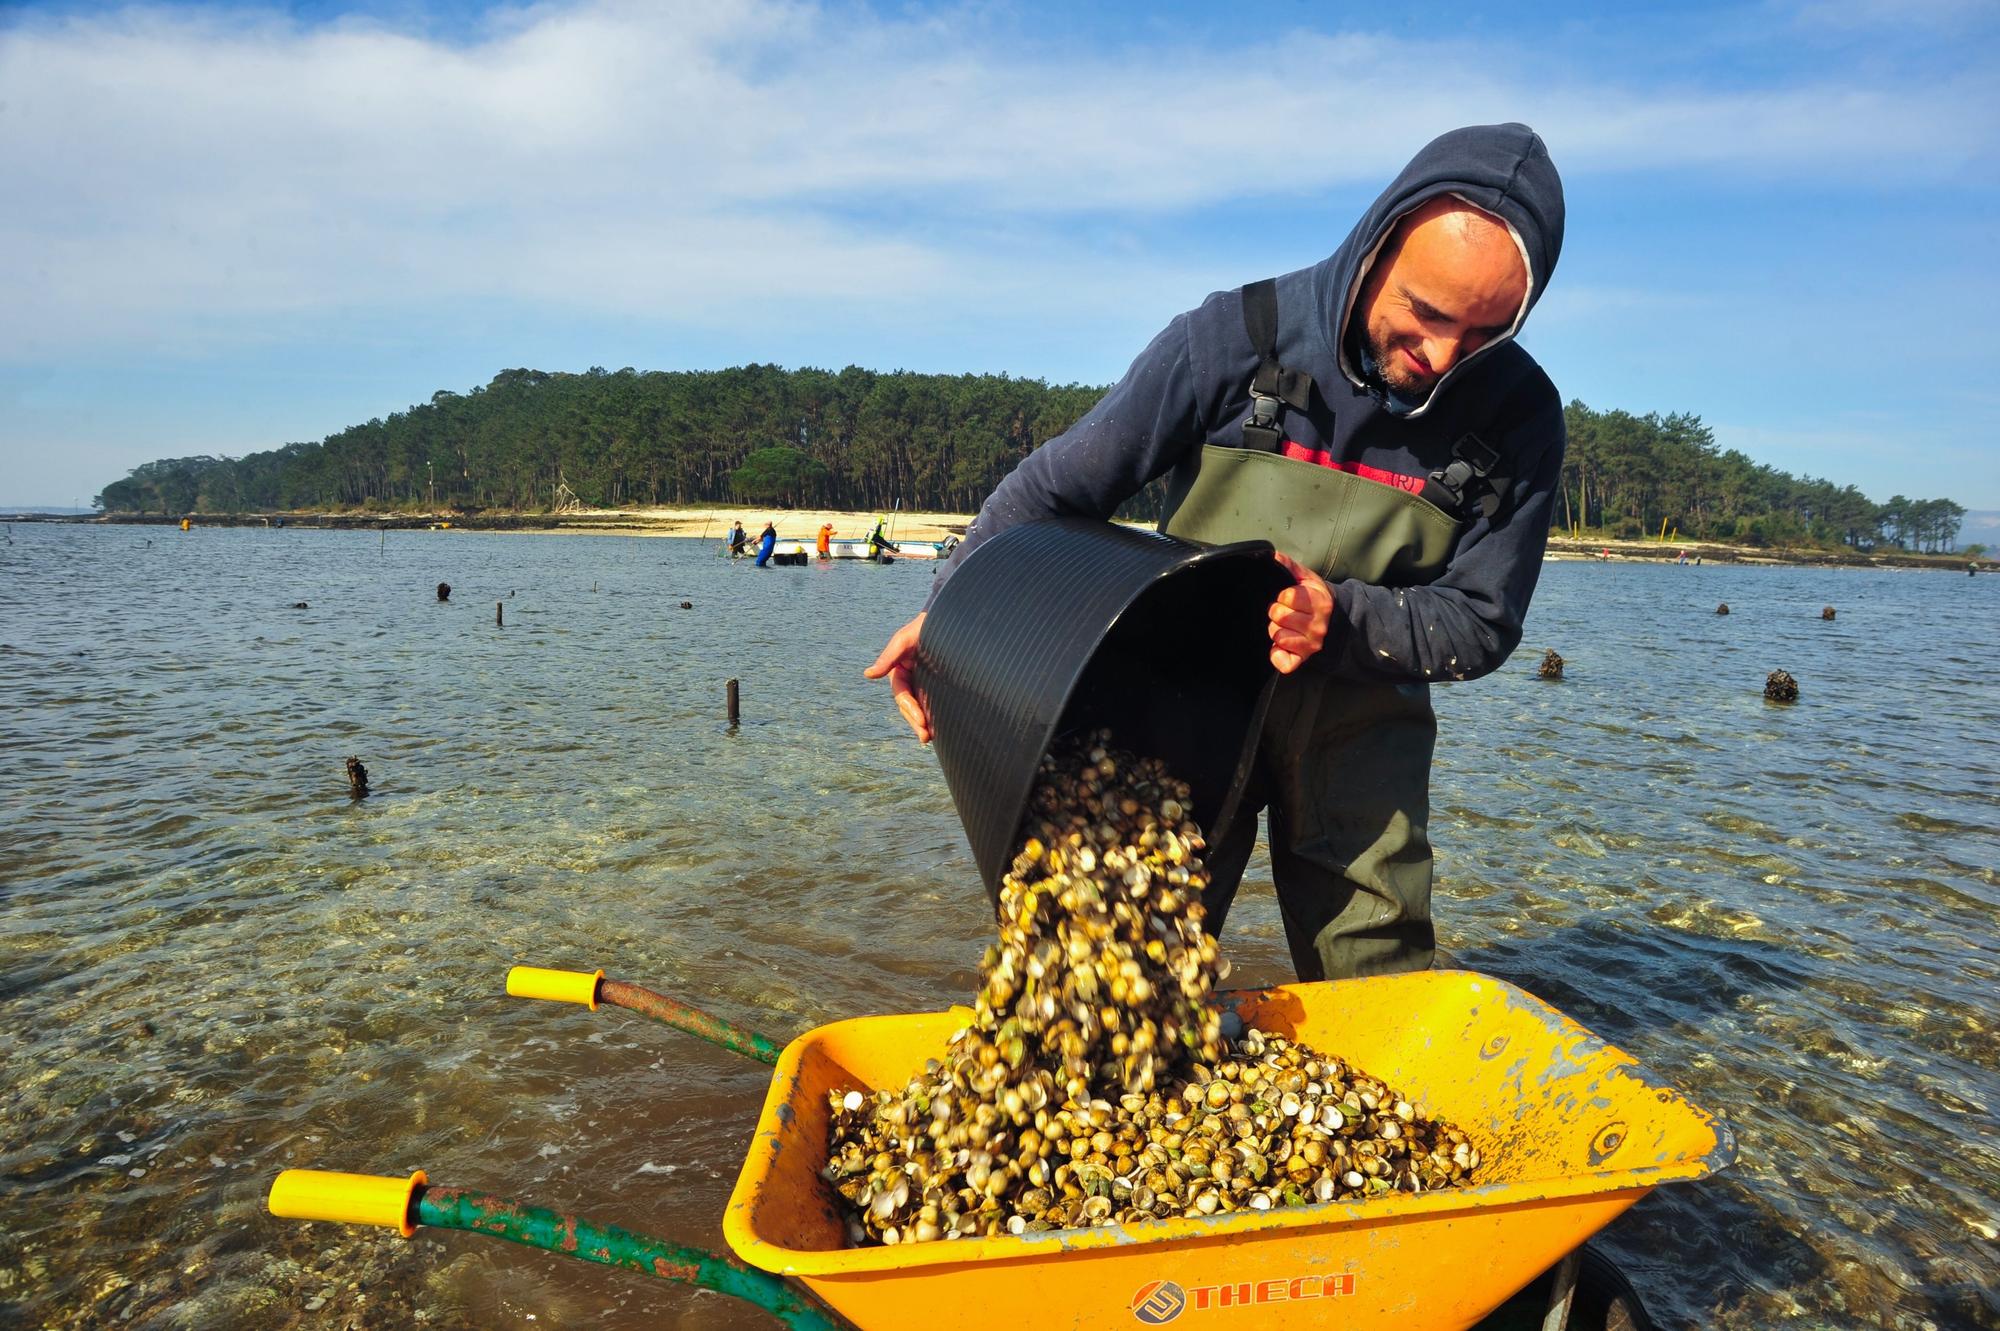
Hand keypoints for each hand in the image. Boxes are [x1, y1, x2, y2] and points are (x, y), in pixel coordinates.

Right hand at [864, 612, 932, 742]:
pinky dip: (937, 716)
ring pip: (922, 707)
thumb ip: (889, 656)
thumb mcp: (906, 639)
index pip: (902, 694)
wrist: (950, 616)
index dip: (910, 708)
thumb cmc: (926, 624)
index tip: (920, 721)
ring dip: (924, 723)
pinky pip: (936, 702)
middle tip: (925, 736)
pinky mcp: (940, 684)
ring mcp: (925, 682)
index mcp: (900, 670)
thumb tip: (868, 674)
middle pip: (910, 705)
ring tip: (930, 737)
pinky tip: (942, 729)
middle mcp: (912, 678)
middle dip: (916, 721)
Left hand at [1267, 551, 1332, 673]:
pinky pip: (1284, 662)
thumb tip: (1273, 556)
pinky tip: (1280, 646)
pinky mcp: (1303, 658)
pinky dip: (1277, 655)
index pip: (1287, 597)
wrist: (1336, 621)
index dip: (1283, 595)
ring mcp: (1311, 644)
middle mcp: (1317, 625)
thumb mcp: (1307, 579)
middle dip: (1277, 612)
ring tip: (1286, 625)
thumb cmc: (1316, 598)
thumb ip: (1290, 566)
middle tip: (1285, 611)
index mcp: (1320, 602)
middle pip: (1279, 617)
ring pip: (1278, 636)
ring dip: (1276, 630)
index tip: (1289, 597)